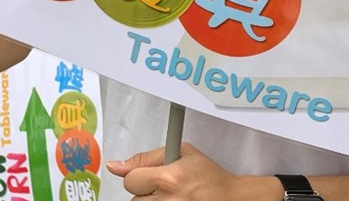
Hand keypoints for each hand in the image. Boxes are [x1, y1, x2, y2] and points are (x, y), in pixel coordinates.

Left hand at [106, 144, 255, 200]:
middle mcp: (170, 200)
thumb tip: (115, 166)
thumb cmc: (209, 175)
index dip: (137, 176)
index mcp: (170, 178)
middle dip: (144, 191)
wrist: (232, 197)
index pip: (130, 179)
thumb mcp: (180, 152)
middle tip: (163, 187)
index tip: (148, 175)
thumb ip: (146, 158)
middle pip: (134, 199)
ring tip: (169, 196)